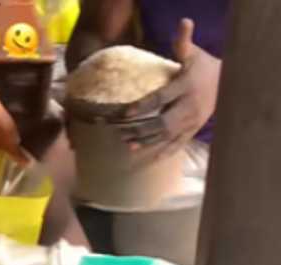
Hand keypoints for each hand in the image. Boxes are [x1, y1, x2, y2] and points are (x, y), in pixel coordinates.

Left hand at [118, 19, 220, 166]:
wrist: (228, 83)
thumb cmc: (205, 67)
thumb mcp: (194, 54)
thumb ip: (183, 43)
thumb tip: (183, 22)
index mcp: (186, 87)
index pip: (160, 99)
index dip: (142, 107)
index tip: (124, 114)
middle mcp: (189, 107)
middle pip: (162, 122)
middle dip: (140, 129)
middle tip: (120, 133)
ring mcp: (192, 121)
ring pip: (168, 135)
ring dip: (147, 141)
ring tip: (127, 145)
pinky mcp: (194, 129)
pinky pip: (178, 144)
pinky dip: (164, 152)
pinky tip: (148, 159)